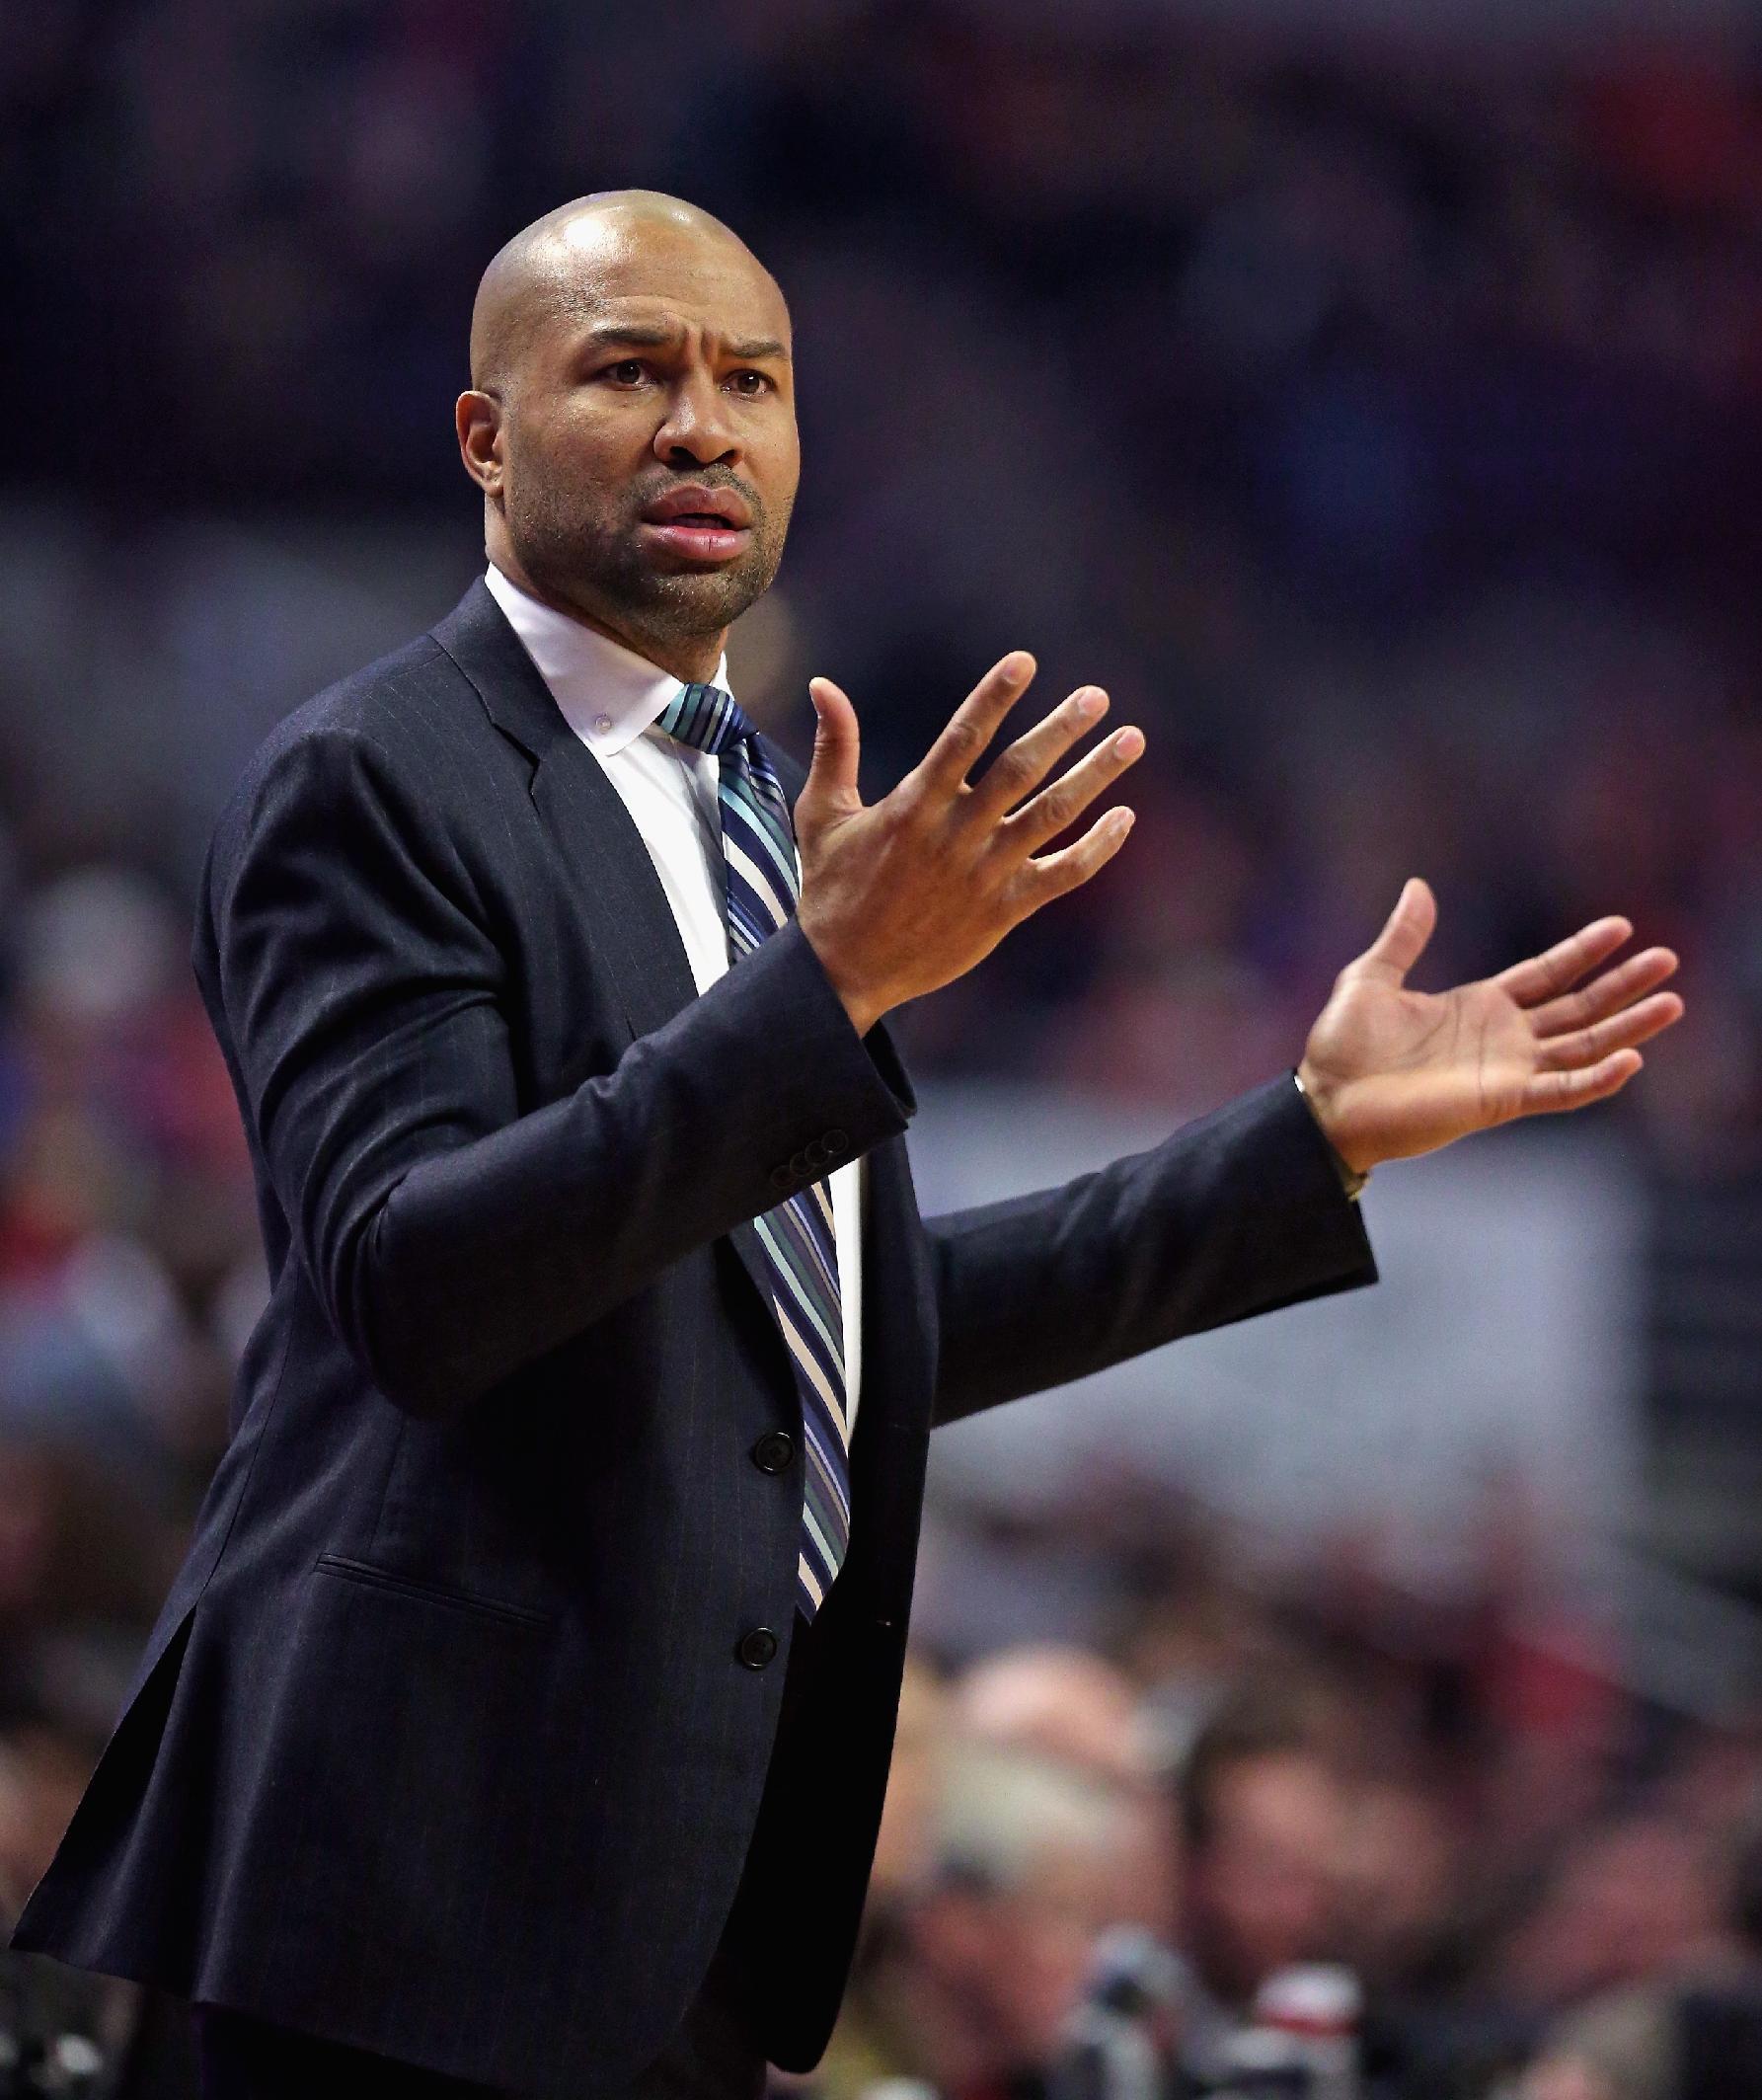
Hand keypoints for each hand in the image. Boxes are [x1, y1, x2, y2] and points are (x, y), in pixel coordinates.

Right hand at [794, 652, 1143, 1035]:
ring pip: (1052, 815)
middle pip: (1020, 771)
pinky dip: (1098, 848)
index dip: (994, 697)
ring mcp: (984, 874)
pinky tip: (1124, 818)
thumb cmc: (832, 889)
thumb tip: (822, 684)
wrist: (843, 973)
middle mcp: (955, 836)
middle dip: (1062, 730)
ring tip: (1132, 739)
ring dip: (1095, 775)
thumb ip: (835, 747)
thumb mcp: (824, 814)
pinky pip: (1064, 875)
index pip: (962, 739)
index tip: (1025, 661)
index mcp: (913, 807)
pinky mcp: (1004, 910)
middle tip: (1097, 696)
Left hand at [1298, 878, 1683, 1174]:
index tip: (1621, 927)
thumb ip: (1403, 937)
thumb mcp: (1371, 977)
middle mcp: (1503, 1037)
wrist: (1327, 1100)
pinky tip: (1630, 1058)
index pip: (1547, 974)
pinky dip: (1597, 1078)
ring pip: (1584, 1046)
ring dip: (1627, 1028)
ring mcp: (1507, 1070)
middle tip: (1668, 959)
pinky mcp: (1501, 1100)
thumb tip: (1419, 886)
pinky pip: (1561, 1090)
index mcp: (1479, 1006)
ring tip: (1671, 1002)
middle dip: (1623, 985)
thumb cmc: (1343, 1047)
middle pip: (1579, 1008)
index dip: (1583, 951)